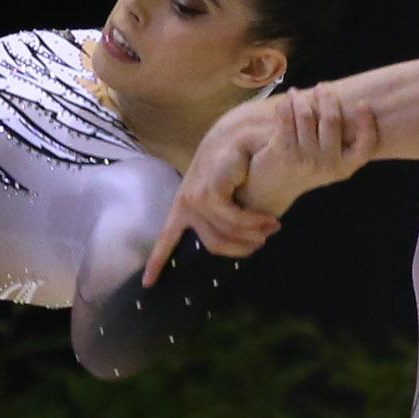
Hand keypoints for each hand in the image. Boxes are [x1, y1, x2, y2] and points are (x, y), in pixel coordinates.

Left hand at [144, 105, 285, 286]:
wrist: (243, 133)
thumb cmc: (238, 163)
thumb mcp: (228, 193)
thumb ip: (225, 215)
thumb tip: (237, 241)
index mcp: (184, 207)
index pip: (166, 238)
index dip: (157, 262)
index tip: (147, 284)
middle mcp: (186, 204)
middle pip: (213, 245)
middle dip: (241, 249)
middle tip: (262, 243)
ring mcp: (195, 197)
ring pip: (223, 234)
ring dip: (252, 236)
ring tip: (271, 229)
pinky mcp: (208, 191)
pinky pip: (231, 220)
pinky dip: (252, 223)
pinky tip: (267, 221)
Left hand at [256, 87, 371, 204]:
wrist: (272, 190)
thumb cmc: (303, 168)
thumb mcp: (328, 163)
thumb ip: (337, 140)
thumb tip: (336, 100)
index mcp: (344, 167)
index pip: (365, 146)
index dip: (367, 124)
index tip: (362, 103)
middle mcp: (327, 165)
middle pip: (332, 120)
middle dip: (327, 98)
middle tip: (322, 88)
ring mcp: (305, 159)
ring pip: (306, 115)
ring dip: (301, 99)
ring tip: (296, 94)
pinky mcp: (284, 152)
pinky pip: (286, 118)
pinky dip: (287, 104)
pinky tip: (287, 99)